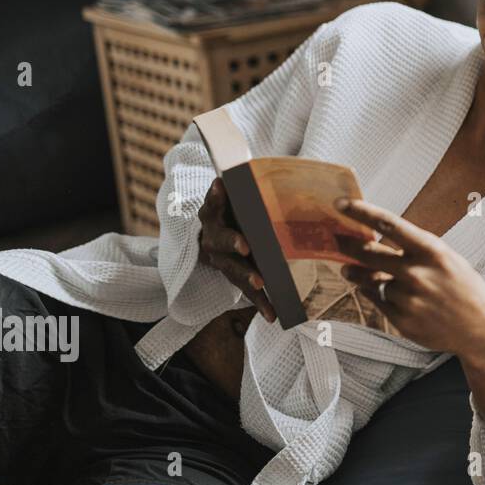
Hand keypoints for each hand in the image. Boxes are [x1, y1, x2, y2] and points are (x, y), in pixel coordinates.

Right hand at [196, 178, 275, 322]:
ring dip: (247, 279)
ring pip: (233, 270)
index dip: (215, 196)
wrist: (218, 231)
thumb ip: (243, 186)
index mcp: (213, 213)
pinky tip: (273, 315)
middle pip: (220, 241)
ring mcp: (222, 260)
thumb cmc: (236, 208)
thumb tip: (256, 168)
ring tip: (261, 286)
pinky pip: (246, 291)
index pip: (212, 202)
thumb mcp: (236, 195)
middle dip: (232, 243)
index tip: (221, 186)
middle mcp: (212, 238)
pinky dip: (260, 303)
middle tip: (245, 246)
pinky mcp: (234, 276)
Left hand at [334, 198, 484, 362]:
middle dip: (348, 245)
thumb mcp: (444, 258)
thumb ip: (411, 250)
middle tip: (337, 240)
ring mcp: (409, 299)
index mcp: (432, 250)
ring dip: (361, 275)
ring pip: (372, 280)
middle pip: (369, 253)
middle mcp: (418, 273)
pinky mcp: (403, 321)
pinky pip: (378, 301)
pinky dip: (376, 295)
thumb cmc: (462, 286)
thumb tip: (370, 242)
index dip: (362, 212)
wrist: (481, 326)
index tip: (341, 204)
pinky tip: (383, 292)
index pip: (389, 225)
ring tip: (350, 270)